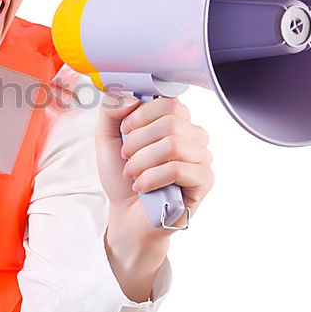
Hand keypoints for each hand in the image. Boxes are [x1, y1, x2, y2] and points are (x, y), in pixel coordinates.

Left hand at [95, 92, 213, 241]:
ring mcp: (201, 157)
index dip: (141, 114)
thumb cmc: (122, 175)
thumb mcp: (106, 138)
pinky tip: (142, 186)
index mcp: (174, 120)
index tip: (125, 130)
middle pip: (171, 122)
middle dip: (138, 141)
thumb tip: (132, 98)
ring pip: (173, 145)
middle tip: (126, 156)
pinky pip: (179, 170)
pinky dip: (152, 177)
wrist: (126, 213)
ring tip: (132, 173)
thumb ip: (111, 110)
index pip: (169, 101)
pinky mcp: (204, 180)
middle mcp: (192, 135)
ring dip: (142, 161)